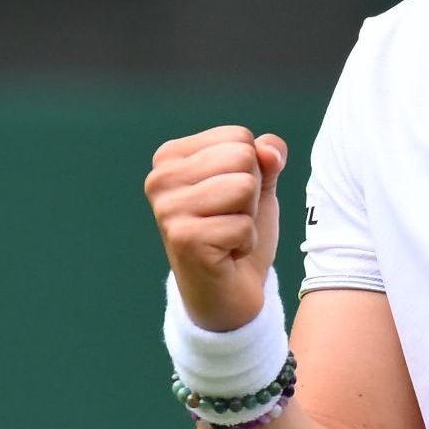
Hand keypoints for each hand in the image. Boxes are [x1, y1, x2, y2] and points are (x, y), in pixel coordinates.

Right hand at [145, 126, 288, 331]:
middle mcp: (160, 179)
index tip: (230, 197)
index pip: (238, 136)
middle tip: (231, 218)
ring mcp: (167, 210)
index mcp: (171, 157)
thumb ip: (267, 156)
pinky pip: (243, 224)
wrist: (229, 292)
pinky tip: (226, 254)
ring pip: (244, 187)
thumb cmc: (238, 230)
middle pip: (242, 157)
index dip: (251, 168)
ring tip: (228, 234)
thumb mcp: (258, 184)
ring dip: (249, 216)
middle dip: (251, 191)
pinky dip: (245, 241)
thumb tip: (269, 151)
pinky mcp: (182, 239)